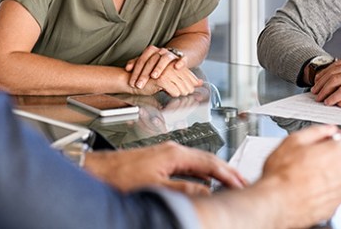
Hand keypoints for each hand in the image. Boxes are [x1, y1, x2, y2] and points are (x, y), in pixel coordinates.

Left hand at [84, 141, 247, 194]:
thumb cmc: (120, 176)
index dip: (228, 174)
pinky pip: (189, 166)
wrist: (97, 170)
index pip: (210, 162)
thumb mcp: (156, 186)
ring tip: (229, 184)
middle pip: (207, 160)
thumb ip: (184, 189)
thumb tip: (207, 191)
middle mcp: (172, 150)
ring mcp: (166, 153)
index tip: (241, 183)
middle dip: (226, 171)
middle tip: (243, 183)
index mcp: (174, 153)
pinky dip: (202, 174)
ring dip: (215, 174)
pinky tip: (205, 183)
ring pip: (199, 162)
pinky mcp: (160, 160)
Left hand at [126, 45, 190, 89]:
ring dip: (159, 67)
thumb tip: (127, 68)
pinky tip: (177, 68)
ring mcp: (171, 54)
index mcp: (151, 51)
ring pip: (165, 59)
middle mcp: (161, 51)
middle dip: (144, 74)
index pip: (142, 60)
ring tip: (154, 76)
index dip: (136, 72)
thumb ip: (135, 64)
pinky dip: (180, 62)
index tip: (132, 83)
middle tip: (139, 84)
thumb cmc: (157, 62)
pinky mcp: (182, 58)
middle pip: (151, 60)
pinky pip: (182, 59)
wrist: (173, 58)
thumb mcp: (145, 62)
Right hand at [257, 126, 340, 226]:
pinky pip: (331, 194)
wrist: (276, 203)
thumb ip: (316, 131)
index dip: (331, 137)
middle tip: (307, 159)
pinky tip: (306, 189)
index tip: (323, 140)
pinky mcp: (334, 208)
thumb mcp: (293, 140)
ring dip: (325, 175)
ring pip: (336, 178)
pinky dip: (322, 191)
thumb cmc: (282, 175)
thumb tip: (326, 130)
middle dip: (327, 157)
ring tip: (304, 176)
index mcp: (338, 153)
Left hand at [311, 54, 340, 109]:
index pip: (338, 65)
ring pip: (336, 80)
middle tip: (314, 90)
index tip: (319, 80)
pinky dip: (334, 96)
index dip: (326, 73)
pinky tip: (329, 101)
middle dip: (321, 81)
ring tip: (319, 97)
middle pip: (333, 71)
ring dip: (325, 89)